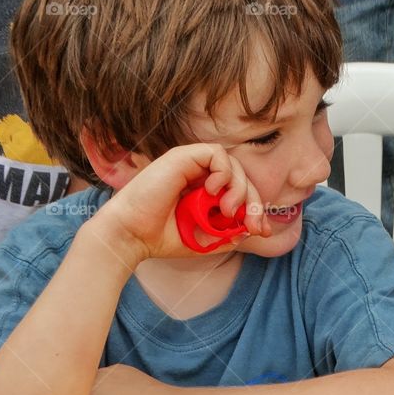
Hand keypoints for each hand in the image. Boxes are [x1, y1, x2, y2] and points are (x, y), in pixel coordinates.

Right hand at [88, 143, 269, 265]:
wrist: (132, 235)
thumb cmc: (161, 238)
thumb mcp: (204, 240)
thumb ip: (227, 234)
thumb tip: (250, 229)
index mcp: (204, 193)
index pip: (240, 193)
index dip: (255, 209)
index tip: (261, 230)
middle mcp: (199, 176)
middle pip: (241, 179)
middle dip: (253, 202)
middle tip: (251, 223)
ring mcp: (191, 165)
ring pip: (233, 166)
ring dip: (239, 189)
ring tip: (226, 210)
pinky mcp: (183, 157)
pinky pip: (217, 154)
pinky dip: (222, 172)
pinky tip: (212, 191)